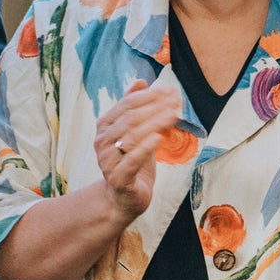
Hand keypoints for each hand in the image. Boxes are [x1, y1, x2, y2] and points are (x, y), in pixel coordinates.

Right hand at [92, 80, 184, 224]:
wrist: (124, 197)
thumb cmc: (131, 161)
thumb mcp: (134, 132)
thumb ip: (133, 108)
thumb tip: (140, 81)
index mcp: (105, 126)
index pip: (127, 105)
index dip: (149, 96)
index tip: (171, 91)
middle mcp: (102, 142)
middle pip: (130, 119)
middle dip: (155, 107)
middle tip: (177, 101)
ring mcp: (108, 160)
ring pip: (131, 137)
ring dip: (154, 123)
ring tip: (174, 115)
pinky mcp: (118, 178)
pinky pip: (131, 160)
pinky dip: (145, 148)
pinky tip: (159, 138)